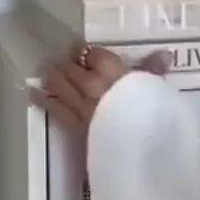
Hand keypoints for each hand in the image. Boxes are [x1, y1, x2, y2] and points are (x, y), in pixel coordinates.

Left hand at [31, 43, 172, 132]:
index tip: (85, 51)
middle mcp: (91, 83)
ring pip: (58, 82)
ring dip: (53, 75)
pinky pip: (53, 106)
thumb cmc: (150, 115)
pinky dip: (43, 98)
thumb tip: (165, 55)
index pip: (93, 53)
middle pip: (72, 65)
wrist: (138, 148)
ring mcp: (79, 103)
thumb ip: (154, 71)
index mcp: (112, 71)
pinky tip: (35, 93)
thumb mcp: (155, 90)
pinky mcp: (73, 123)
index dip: (88, 51)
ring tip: (49, 71)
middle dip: (68, 61)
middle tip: (67, 60)